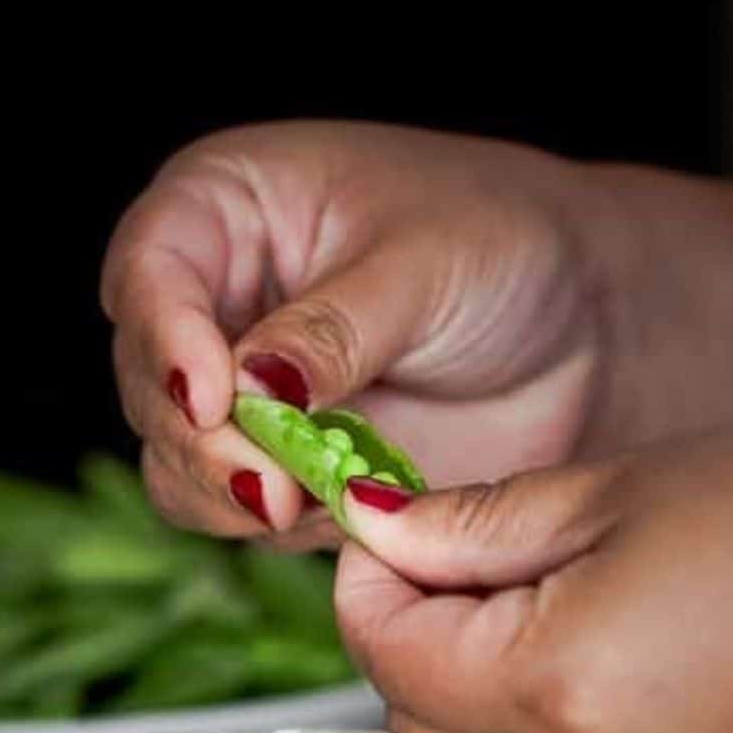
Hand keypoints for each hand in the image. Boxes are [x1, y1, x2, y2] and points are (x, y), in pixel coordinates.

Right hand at [102, 122, 732, 545]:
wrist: (585, 333)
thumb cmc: (509, 246)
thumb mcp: (425, 262)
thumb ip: (333, 327)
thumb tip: (252, 384)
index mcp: (228, 207)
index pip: (151, 268)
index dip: (166, 335)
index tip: (215, 394)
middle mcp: (215, 300)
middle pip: (148, 381)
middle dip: (199, 436)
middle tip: (268, 477)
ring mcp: (240, 392)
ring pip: (177, 460)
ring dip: (226, 492)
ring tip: (303, 499)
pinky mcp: (275, 468)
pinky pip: (237, 512)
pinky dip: (273, 524)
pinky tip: (337, 510)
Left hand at [335, 427, 732, 732]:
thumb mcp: (619, 491)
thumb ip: (472, 525)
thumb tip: (380, 534)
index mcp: (550, 688)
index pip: (387, 655)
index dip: (369, 587)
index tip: (386, 535)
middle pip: (417, 728)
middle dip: (408, 646)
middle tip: (451, 563)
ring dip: (472, 693)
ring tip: (542, 601)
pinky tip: (603, 660)